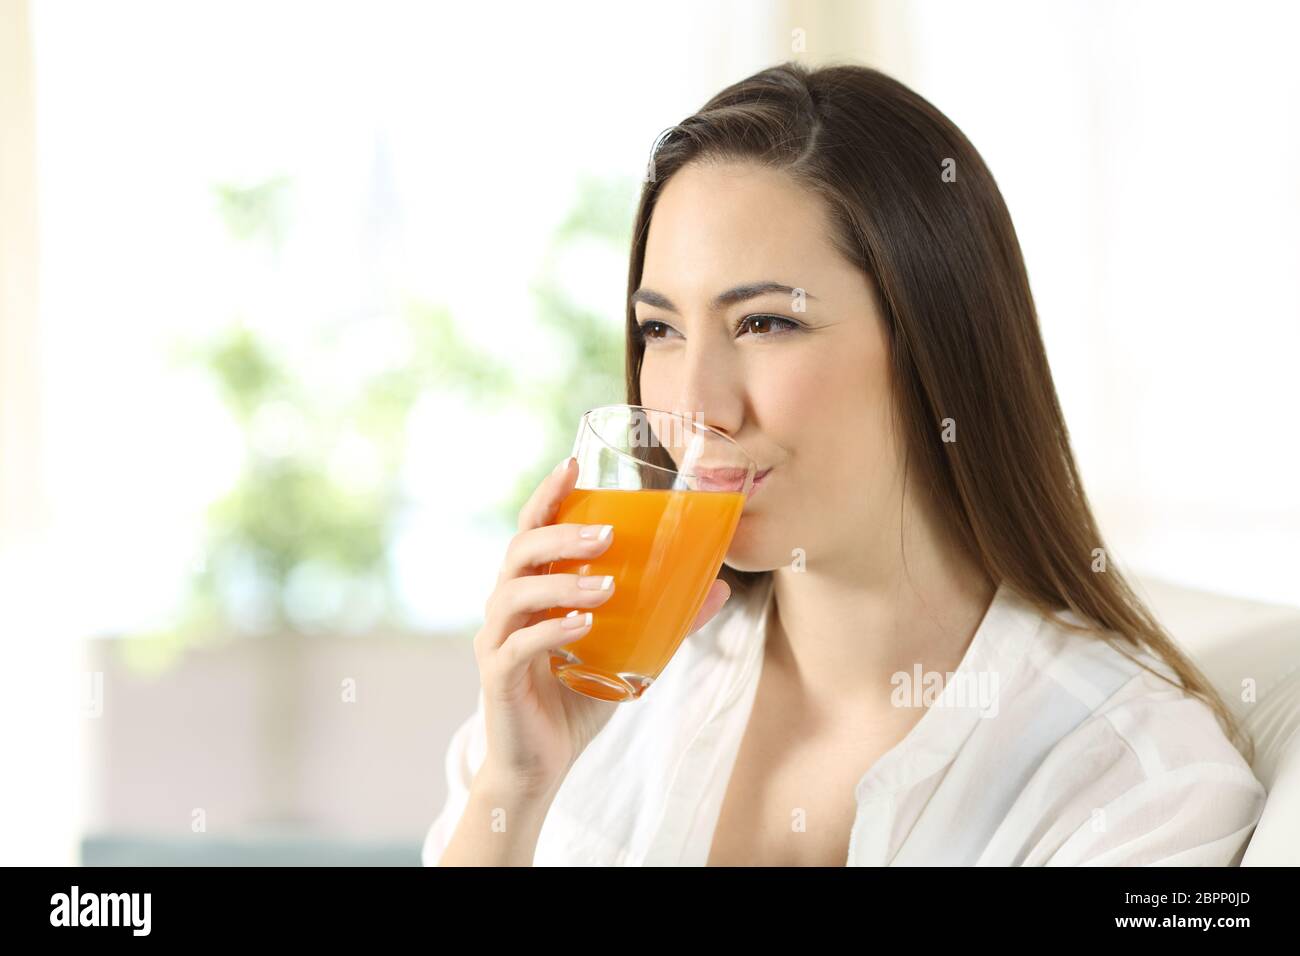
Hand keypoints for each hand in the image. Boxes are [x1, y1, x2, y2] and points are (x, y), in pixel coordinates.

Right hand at [471, 457, 732, 795]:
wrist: (540, 764)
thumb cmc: (576, 699)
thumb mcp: (628, 652)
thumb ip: (666, 619)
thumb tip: (719, 587)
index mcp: (532, 589)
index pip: (533, 530)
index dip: (549, 496)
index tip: (574, 465)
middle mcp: (507, 606)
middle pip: (521, 551)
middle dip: (562, 535)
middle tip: (608, 536)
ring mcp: (496, 640)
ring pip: (516, 593)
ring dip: (562, 583)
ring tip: (607, 585)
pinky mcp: (497, 676)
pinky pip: (518, 644)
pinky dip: (551, 630)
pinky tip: (583, 626)